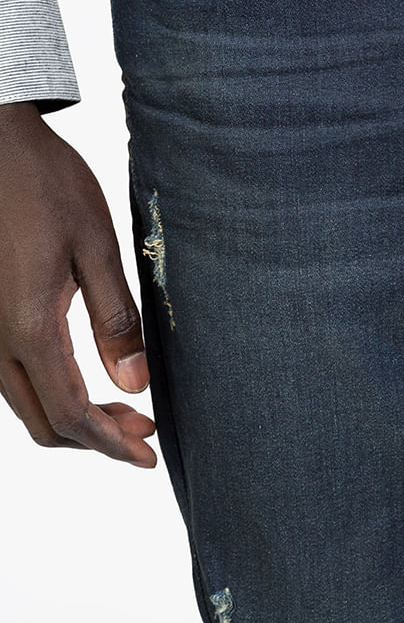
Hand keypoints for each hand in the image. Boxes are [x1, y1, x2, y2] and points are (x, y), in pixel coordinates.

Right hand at [0, 101, 156, 465]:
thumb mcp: (97, 245)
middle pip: (46, 422)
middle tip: (145, 429)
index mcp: (29, 326)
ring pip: (28, 405)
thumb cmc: (48, 186)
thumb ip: (116, 318)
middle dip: (98, 438)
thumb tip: (136, 384)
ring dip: (76, 418)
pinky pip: (17, 379)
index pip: (72, 413)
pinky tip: (90, 376)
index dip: (113, 443)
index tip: (149, 454)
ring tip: (126, 407)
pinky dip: (54, 394)